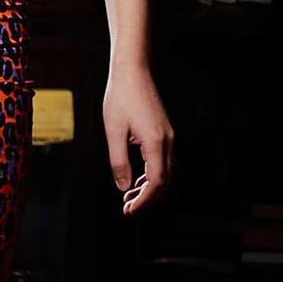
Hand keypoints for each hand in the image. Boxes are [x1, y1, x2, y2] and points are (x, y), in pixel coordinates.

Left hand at [102, 61, 173, 215]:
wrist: (132, 70)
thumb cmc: (120, 96)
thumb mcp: (114, 130)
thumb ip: (119, 161)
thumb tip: (123, 187)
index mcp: (156, 142)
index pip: (156, 183)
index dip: (144, 201)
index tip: (129, 211)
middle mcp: (168, 141)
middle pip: (164, 181)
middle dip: (147, 198)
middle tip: (127, 208)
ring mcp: (168, 136)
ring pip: (165, 172)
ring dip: (149, 187)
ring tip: (129, 197)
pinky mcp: (164, 131)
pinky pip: (162, 160)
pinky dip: (151, 174)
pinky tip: (136, 179)